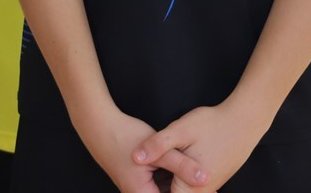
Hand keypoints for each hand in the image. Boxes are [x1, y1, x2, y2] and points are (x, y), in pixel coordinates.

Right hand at [80, 108, 203, 192]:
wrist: (98, 125)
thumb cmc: (124, 136)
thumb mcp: (158, 150)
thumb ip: (182, 164)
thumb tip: (206, 179)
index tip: (213, 192)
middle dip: (185, 190)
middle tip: (207, 183)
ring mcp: (137, 188)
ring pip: (164, 191)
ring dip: (179, 186)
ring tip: (198, 176)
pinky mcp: (138, 179)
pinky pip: (158, 185)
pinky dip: (171, 179)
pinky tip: (184, 168)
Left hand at [133, 102, 268, 192]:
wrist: (244, 121)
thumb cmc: (213, 124)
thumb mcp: (180, 130)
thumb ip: (156, 145)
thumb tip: (134, 158)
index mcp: (190, 186)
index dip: (151, 188)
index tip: (144, 175)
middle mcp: (202, 192)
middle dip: (160, 184)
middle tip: (154, 166)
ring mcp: (209, 187)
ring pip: (183, 191)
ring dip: (170, 182)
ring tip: (160, 165)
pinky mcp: (214, 179)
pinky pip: (193, 187)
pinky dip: (181, 179)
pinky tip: (174, 162)